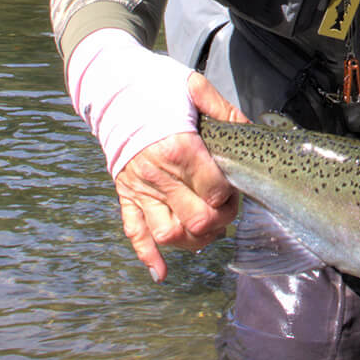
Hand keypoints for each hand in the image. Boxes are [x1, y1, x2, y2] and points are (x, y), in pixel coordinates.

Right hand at [112, 72, 244, 281]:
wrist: (110, 87)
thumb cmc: (154, 86)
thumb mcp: (193, 87)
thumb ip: (224, 110)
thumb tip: (250, 128)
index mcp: (179, 148)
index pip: (215, 191)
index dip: (231, 196)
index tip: (234, 188)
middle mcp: (157, 174)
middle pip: (197, 220)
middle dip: (219, 221)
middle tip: (225, 209)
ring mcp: (139, 188)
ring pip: (169, 234)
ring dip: (193, 241)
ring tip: (206, 232)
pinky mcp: (125, 195)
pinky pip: (134, 233)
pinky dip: (148, 256)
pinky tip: (162, 273)